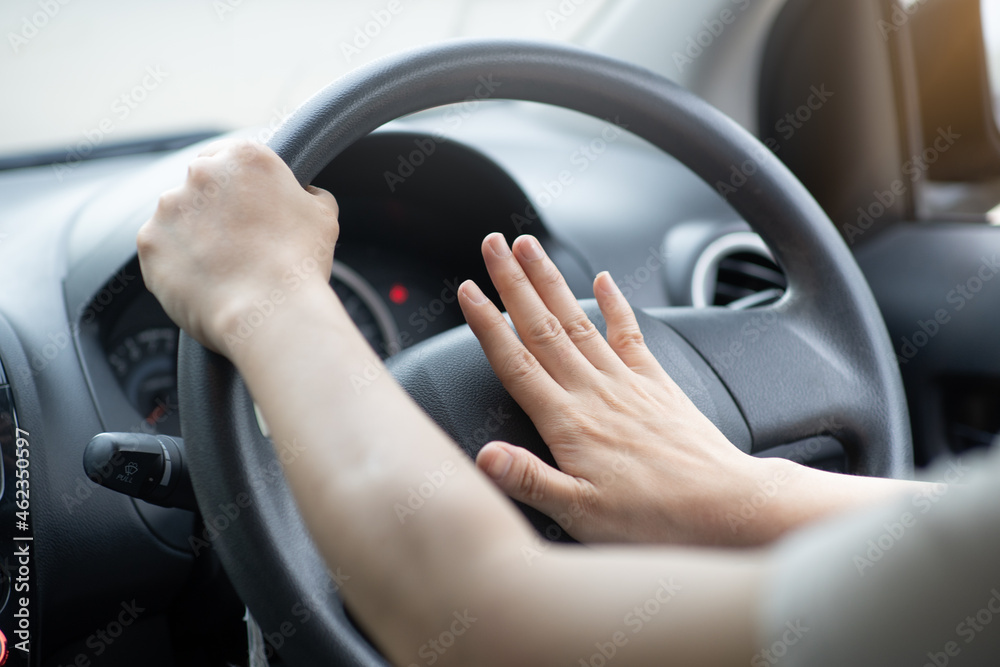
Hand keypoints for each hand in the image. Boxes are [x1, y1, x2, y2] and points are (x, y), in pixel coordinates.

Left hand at [137, 139, 338, 353]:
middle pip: (201, 185)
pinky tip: (205, 281)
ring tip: (223, 268)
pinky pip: (161, 250)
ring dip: (194, 236)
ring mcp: (170, 207)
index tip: (245, 208)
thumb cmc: (300, 264)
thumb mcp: (323, 215)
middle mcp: (201, 173)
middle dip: (214, 209)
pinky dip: (178, 264)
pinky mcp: (150, 242)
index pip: (229, 158)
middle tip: (238, 243)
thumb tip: (305, 194)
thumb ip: (309, 194)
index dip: (239, 188)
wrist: (272, 312)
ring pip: (178, 218)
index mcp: (245, 158)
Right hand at [457, 233, 767, 545]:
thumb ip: (529, 480)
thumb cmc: (653, 518)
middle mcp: (594, 392)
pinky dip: (614, 304)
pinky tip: (604, 280)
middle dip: (514, 282)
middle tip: (493, 245)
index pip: (516, 363)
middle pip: (542, 327)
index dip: (488, 325)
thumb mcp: (581, 514)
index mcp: (568, 422)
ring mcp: (626, 382)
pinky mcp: (656, 383)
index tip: (469, 290)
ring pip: (578, 320)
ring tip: (531, 248)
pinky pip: (630, 333)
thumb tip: (484, 456)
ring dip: (551, 281)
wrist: (724, 506)